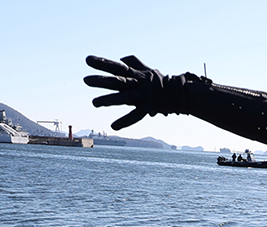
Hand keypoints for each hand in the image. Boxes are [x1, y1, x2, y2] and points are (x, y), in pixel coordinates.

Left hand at [83, 55, 207, 129]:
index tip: (87, 60)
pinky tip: (114, 126)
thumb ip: (134, 64)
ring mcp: (143, 95)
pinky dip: (125, 121)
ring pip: (124, 97)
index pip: (116, 67)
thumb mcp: (148, 71)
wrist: (181, 93)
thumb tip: (122, 58)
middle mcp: (138, 83)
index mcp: (136, 75)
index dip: (102, 63)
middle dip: (102, 80)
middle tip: (85, 81)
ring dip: (109, 100)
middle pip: (117, 81)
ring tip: (94, 103)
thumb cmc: (162, 83)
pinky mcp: (149, 107)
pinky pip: (136, 115)